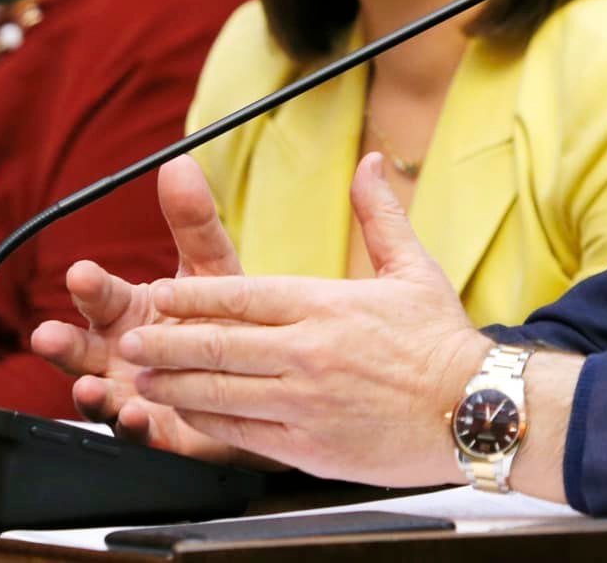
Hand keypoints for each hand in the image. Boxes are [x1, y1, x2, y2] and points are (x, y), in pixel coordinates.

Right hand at [30, 157, 261, 464]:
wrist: (256, 372)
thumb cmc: (221, 317)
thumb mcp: (210, 267)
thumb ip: (193, 221)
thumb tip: (178, 163)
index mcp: (127, 311)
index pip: (99, 296)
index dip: (89, 286)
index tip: (82, 272)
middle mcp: (119, 355)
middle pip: (81, 349)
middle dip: (61, 343)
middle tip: (47, 335)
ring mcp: (132, 394)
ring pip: (98, 395)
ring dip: (88, 392)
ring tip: (89, 387)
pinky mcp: (157, 431)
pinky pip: (138, 434)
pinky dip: (134, 427)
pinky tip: (137, 416)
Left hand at [117, 152, 490, 486]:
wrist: (474, 408)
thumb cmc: (443, 341)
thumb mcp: (413, 268)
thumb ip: (380, 214)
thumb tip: (373, 163)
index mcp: (327, 304)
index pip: (242, 295)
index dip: (192, 296)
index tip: (162, 294)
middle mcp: (308, 351)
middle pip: (218, 345)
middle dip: (166, 342)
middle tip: (132, 340)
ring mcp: (304, 401)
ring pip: (219, 392)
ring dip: (173, 384)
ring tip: (141, 379)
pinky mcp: (308, 444)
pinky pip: (242, 432)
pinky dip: (206, 424)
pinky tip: (186, 417)